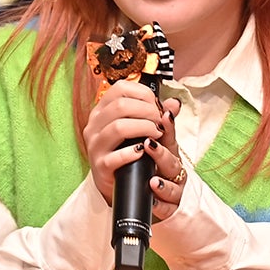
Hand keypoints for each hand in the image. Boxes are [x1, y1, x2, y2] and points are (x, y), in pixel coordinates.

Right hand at [83, 82, 185, 218]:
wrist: (119, 181)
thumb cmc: (130, 150)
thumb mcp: (146, 130)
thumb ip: (160, 116)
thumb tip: (175, 103)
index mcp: (103, 110)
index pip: (120, 88)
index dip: (143, 94)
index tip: (157, 106)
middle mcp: (95, 124)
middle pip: (121, 105)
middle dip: (148, 112)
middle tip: (159, 123)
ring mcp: (95, 145)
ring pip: (118, 127)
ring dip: (144, 128)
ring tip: (156, 135)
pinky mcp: (100, 165)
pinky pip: (115, 156)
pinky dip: (133, 152)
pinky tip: (143, 151)